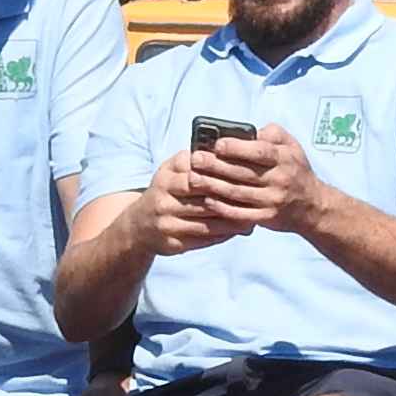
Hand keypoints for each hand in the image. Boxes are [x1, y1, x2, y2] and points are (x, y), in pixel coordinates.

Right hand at [123, 153, 243, 257]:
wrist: (139, 225)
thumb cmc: (167, 191)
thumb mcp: (173, 170)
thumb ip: (194, 159)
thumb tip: (226, 152)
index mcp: (167, 176)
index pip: (200, 174)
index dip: (224, 175)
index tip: (247, 175)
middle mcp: (164, 199)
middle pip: (205, 199)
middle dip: (232, 200)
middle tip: (256, 199)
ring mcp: (166, 223)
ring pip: (207, 221)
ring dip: (232, 220)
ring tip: (254, 217)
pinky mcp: (172, 242)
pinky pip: (204, 239)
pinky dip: (224, 234)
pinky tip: (240, 230)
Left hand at [192, 123, 330, 237]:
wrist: (311, 206)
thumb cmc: (295, 170)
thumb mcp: (291, 146)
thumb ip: (273, 134)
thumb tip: (251, 131)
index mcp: (284, 158)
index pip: (259, 151)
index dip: (236, 148)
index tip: (217, 144)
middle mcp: (279, 179)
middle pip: (243, 172)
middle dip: (216, 166)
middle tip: (195, 160)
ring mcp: (272, 200)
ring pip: (237, 193)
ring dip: (213, 186)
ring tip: (194, 178)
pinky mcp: (266, 218)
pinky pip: (240, 213)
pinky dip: (222, 207)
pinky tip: (207, 199)